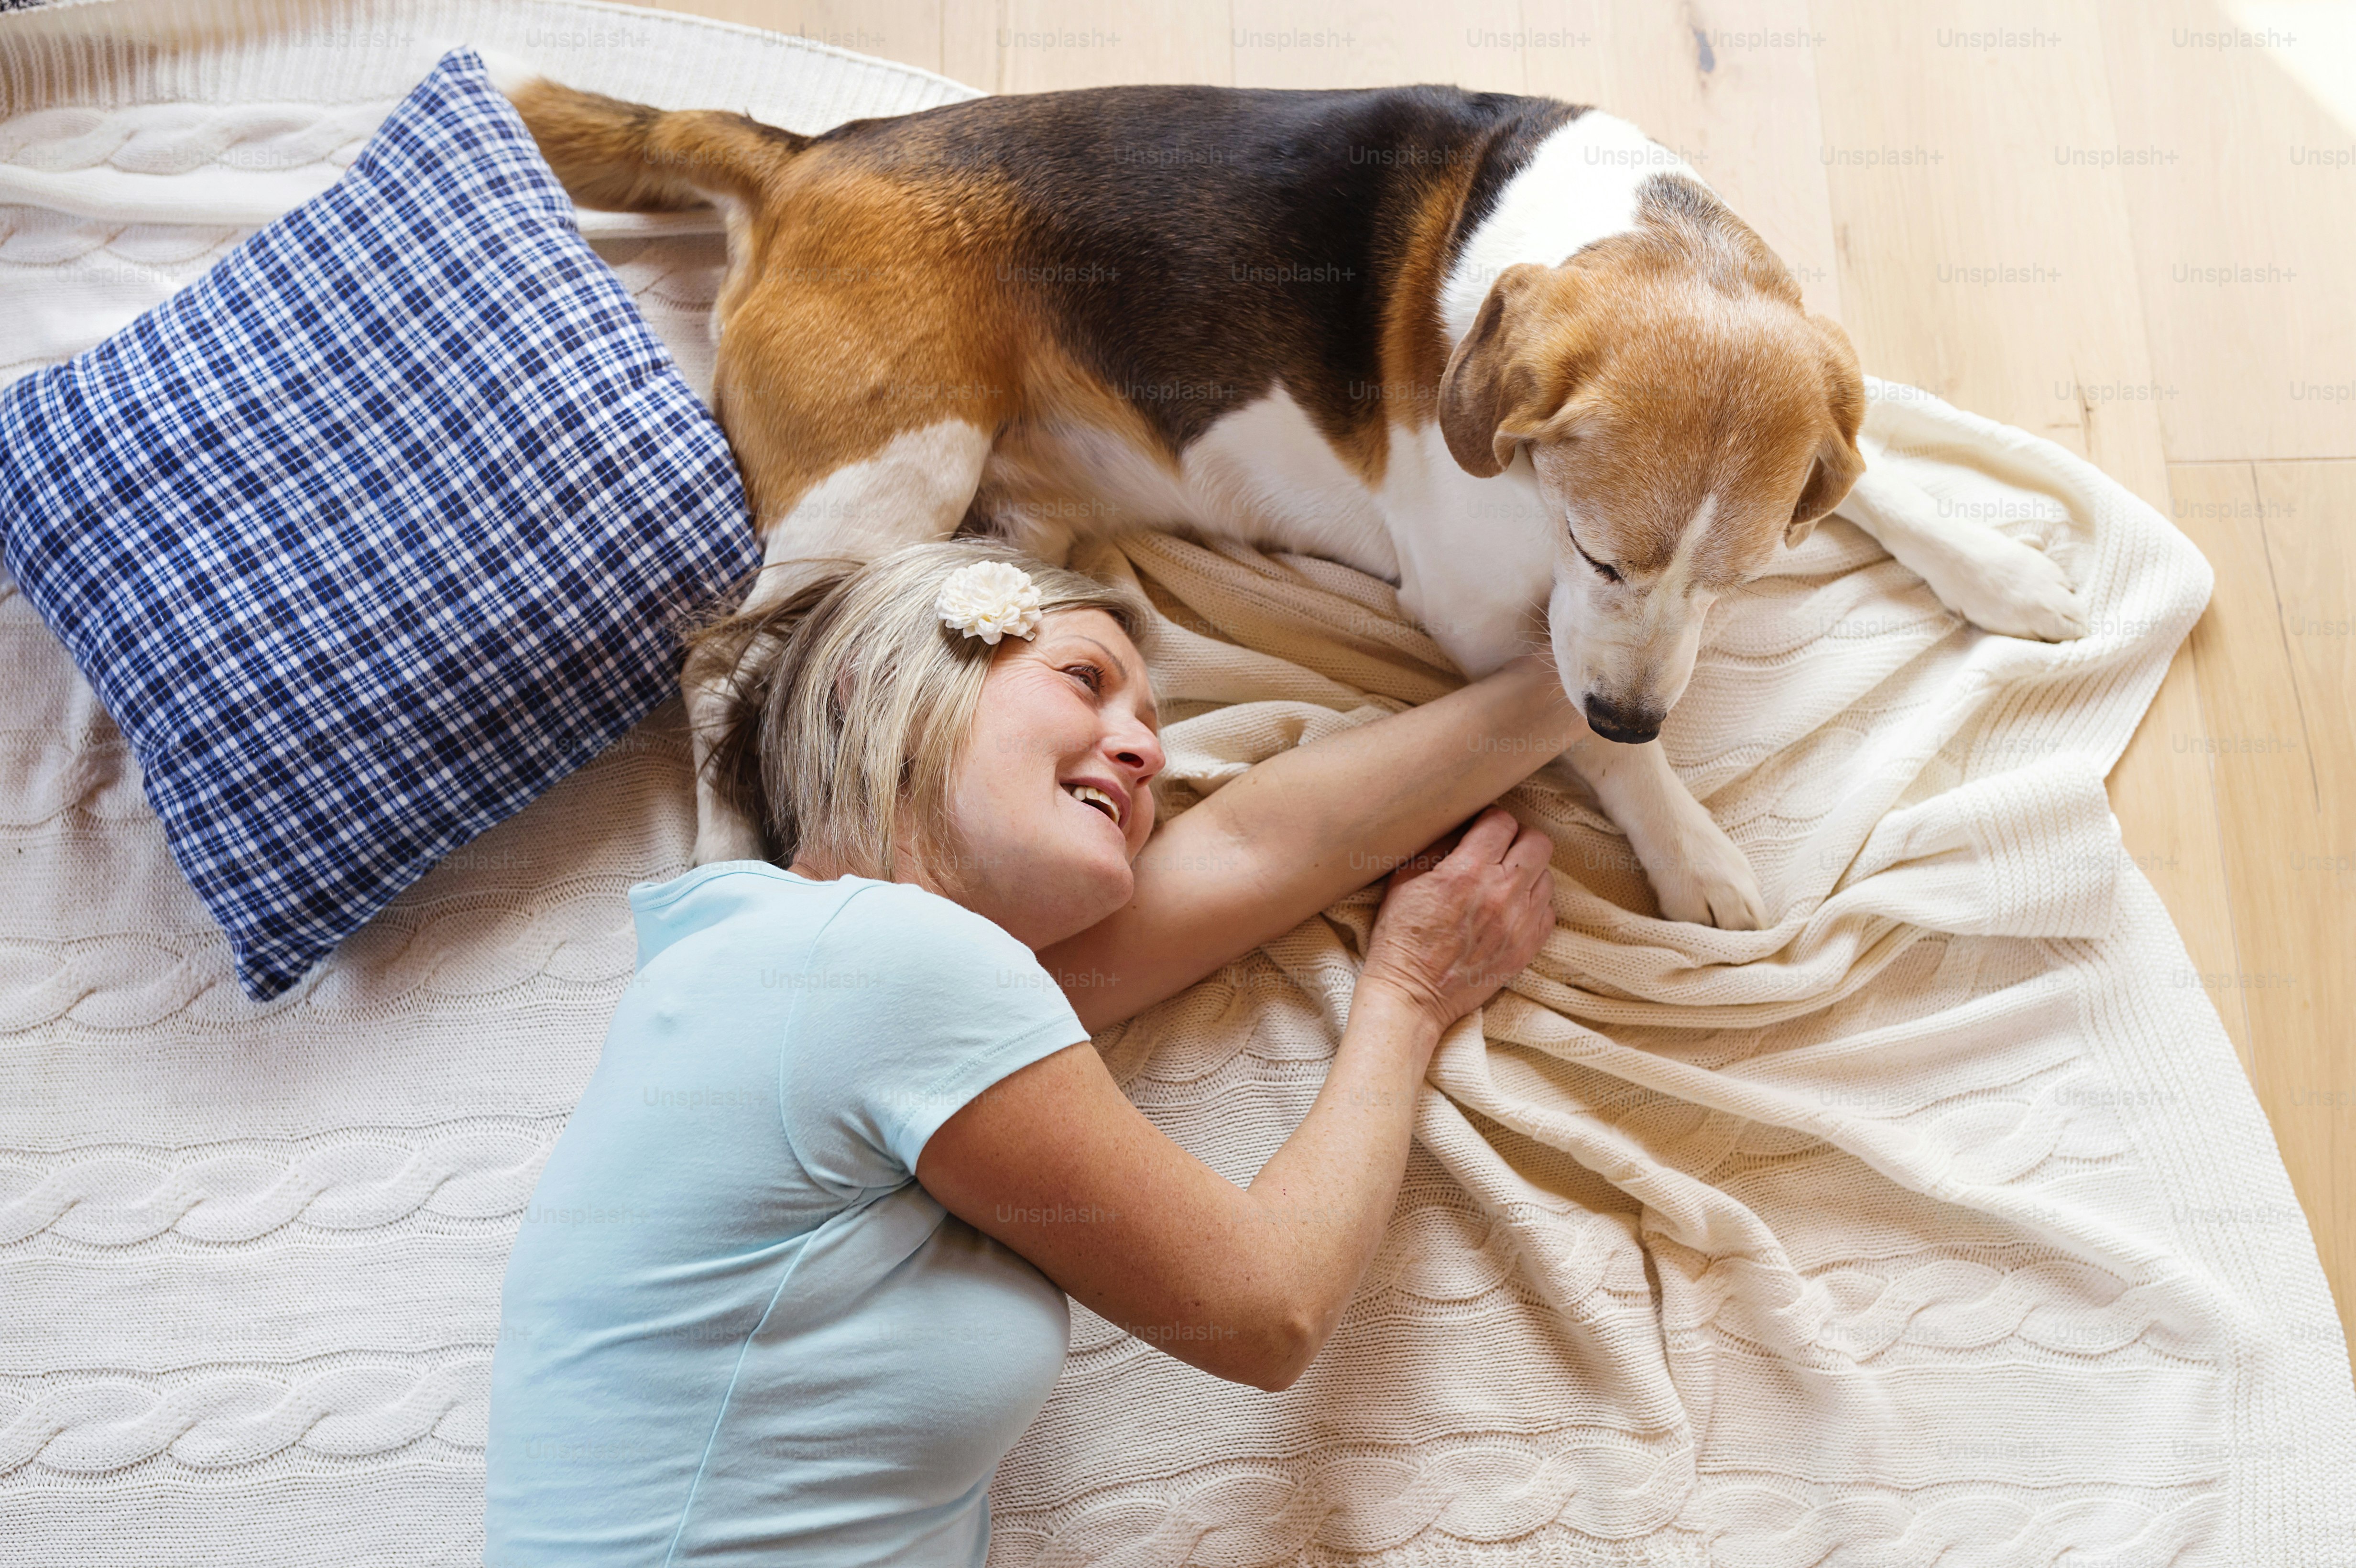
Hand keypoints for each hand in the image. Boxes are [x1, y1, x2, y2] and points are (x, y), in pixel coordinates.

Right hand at [1360, 805, 1555, 1031]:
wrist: (1412, 996)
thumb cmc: (1401, 938)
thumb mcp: (1404, 881)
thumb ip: (1436, 847)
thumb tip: (1461, 826)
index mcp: (1467, 872)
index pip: (1502, 821)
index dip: (1491, 818)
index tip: (1482, 827)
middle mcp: (1501, 894)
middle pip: (1538, 842)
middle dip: (1518, 839)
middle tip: (1500, 849)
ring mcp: (1519, 922)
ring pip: (1547, 875)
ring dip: (1528, 873)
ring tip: (1504, 882)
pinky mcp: (1528, 947)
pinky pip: (1549, 911)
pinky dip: (1533, 905)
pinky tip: (1510, 910)